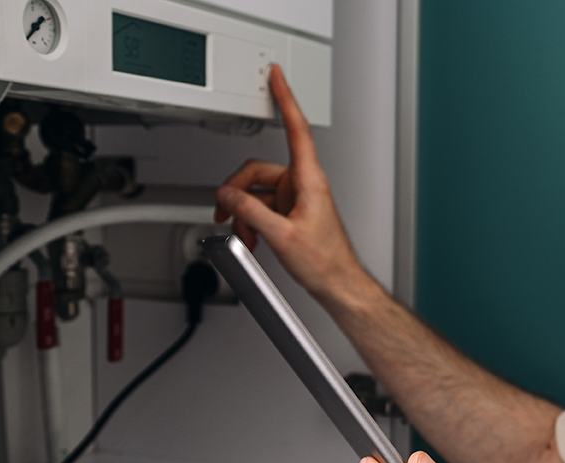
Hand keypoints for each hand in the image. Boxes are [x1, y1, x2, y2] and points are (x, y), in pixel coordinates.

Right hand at [214, 65, 362, 299]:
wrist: (339, 284)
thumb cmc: (326, 262)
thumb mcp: (281, 236)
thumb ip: (250, 212)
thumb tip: (229, 196)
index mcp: (309, 181)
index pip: (296, 129)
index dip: (285, 99)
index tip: (277, 76)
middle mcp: (303, 185)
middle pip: (257, 171)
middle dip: (237, 192)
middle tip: (225, 213)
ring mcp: (297, 199)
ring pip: (256, 193)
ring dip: (244, 214)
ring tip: (244, 236)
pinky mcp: (292, 212)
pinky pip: (263, 208)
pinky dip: (252, 222)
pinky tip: (253, 240)